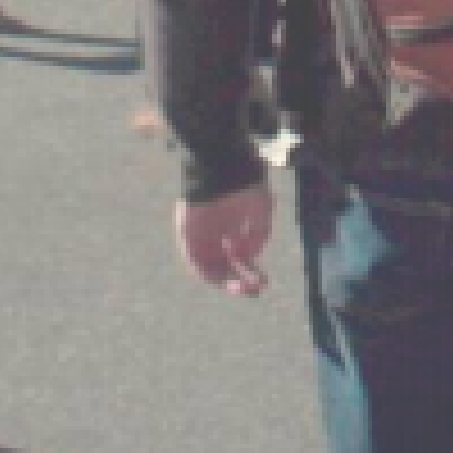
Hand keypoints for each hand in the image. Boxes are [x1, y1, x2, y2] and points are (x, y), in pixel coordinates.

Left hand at [176, 182, 274, 297]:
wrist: (221, 162)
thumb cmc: (243, 180)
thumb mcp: (262, 206)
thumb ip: (259, 232)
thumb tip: (250, 254)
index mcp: (232, 225)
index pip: (240, 255)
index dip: (251, 270)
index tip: (265, 281)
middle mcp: (216, 233)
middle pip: (226, 265)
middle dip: (241, 280)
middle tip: (257, 291)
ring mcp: (200, 234)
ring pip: (211, 267)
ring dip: (226, 282)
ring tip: (243, 288)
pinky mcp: (186, 234)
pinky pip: (194, 261)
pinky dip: (209, 271)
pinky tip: (227, 274)